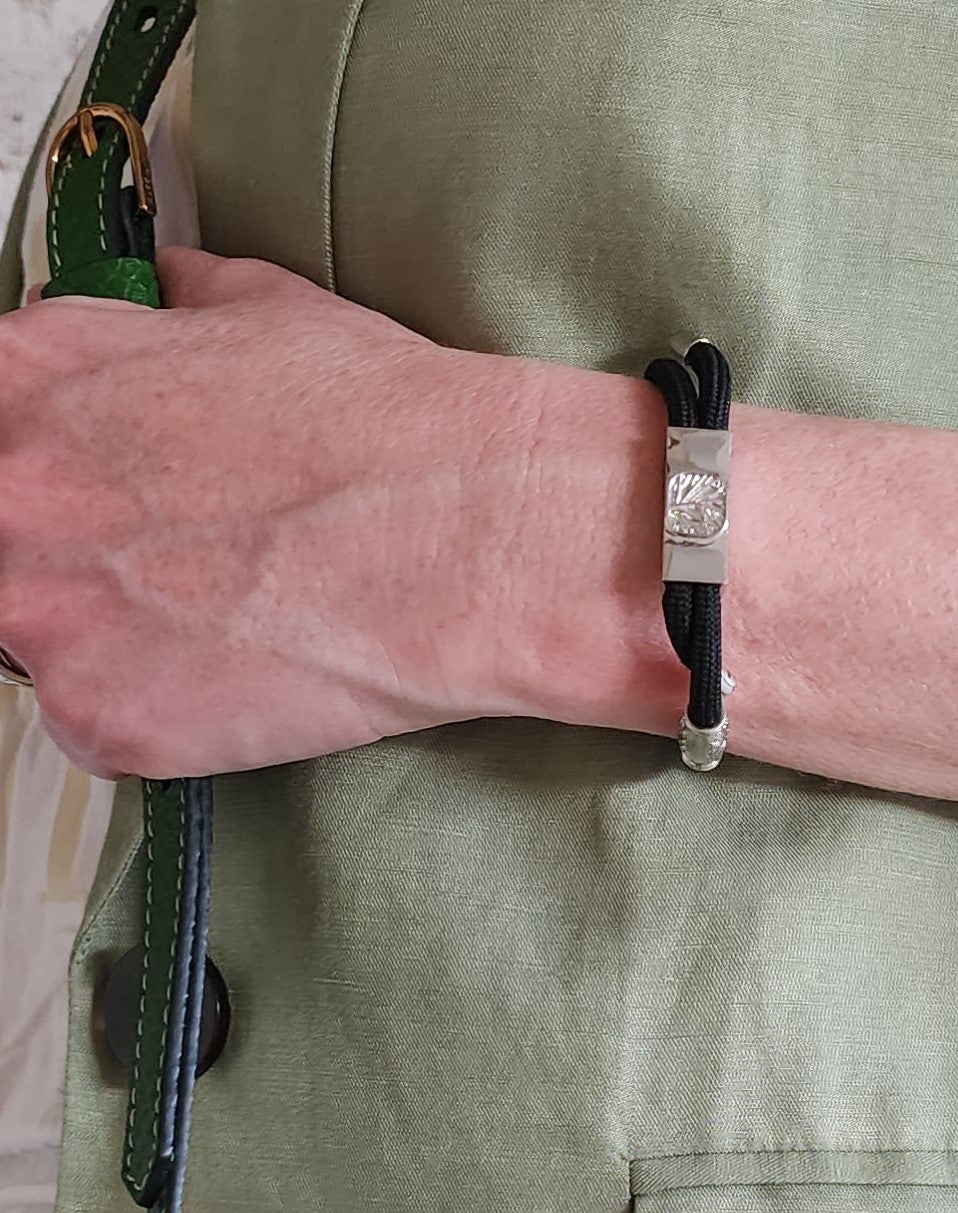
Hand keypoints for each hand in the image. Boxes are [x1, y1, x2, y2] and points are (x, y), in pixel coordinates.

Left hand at [0, 248, 666, 777]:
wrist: (474, 532)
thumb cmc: (396, 431)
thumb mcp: (271, 314)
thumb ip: (182, 314)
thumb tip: (176, 296)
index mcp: (34, 376)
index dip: (60, 485)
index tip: (111, 511)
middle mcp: (10, 491)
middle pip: (7, 550)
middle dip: (81, 568)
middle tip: (184, 576)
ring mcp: (43, 611)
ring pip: (42, 649)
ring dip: (119, 647)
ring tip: (231, 629)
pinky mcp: (101, 714)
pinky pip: (101, 733)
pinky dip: (169, 723)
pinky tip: (251, 681)